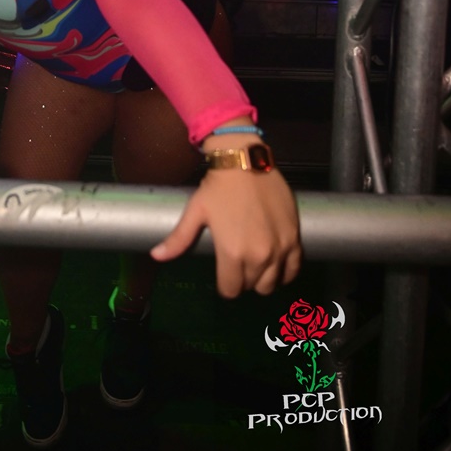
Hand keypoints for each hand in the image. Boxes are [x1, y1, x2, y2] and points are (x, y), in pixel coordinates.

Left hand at [150, 167, 301, 296]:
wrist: (246, 161)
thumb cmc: (218, 187)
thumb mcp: (195, 211)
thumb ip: (178, 239)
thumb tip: (156, 255)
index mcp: (232, 254)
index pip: (230, 290)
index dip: (224, 285)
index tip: (223, 274)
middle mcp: (259, 256)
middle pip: (250, 286)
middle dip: (242, 279)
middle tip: (237, 263)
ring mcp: (280, 248)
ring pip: (272, 283)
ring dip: (262, 278)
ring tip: (255, 264)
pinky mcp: (294, 238)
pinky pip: (293, 270)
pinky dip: (285, 272)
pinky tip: (277, 265)